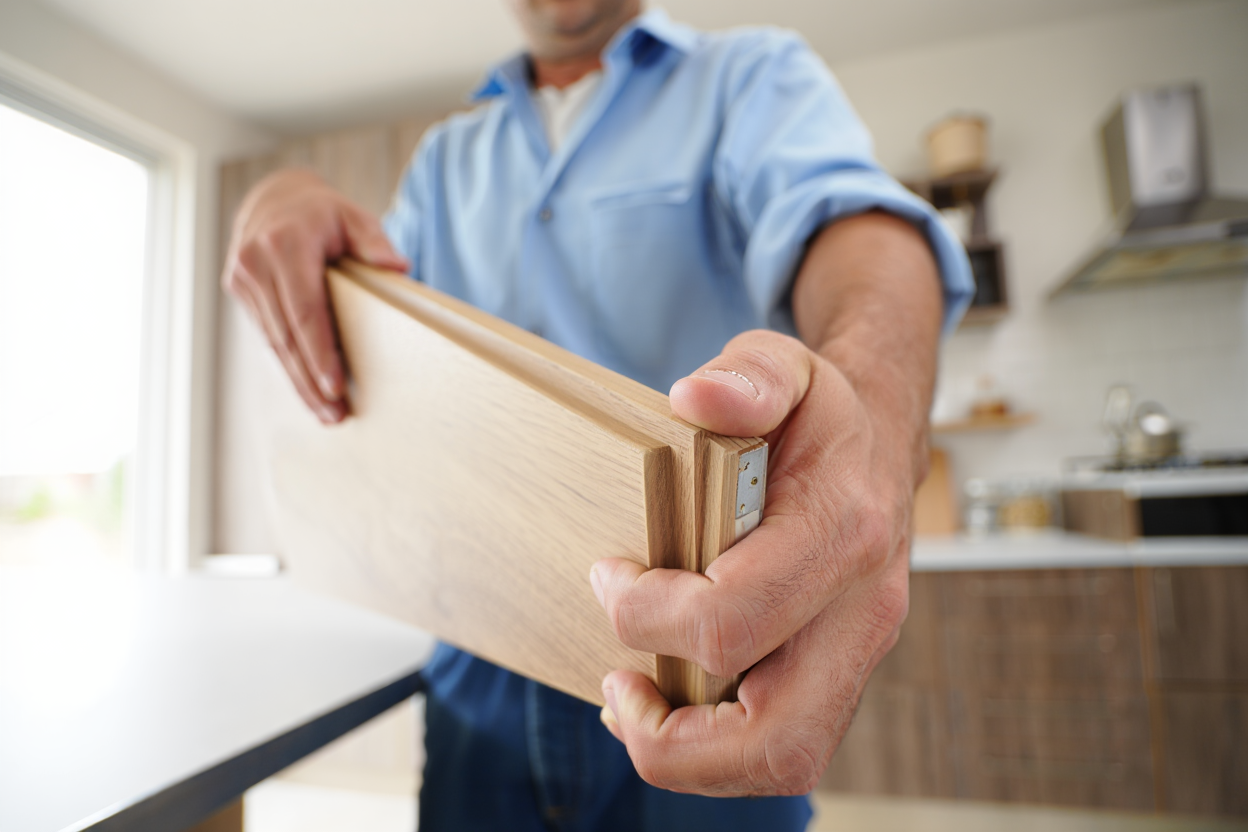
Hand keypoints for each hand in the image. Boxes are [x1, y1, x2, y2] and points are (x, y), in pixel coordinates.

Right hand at [221, 169, 408, 422]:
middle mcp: (255, 262)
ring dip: (298, 382)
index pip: (304, 311)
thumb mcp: (354, 215)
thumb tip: (397, 268)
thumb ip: (375, 241)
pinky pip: (266, 336)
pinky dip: (288, 365)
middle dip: (310, 382)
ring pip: (273, 343)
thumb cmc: (324, 212)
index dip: (319, 353)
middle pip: (286, 336)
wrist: (275, 196)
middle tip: (335, 416)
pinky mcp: (238, 289)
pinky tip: (307, 389)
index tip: (336, 386)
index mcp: (284, 244)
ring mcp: (242, 277)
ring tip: (326, 413)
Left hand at [589, 329, 921, 794]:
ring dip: (692, 757)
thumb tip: (694, 398)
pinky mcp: (842, 675)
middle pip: (775, 735)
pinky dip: (715, 751)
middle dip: (673, 735)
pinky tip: (667, 705)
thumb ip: (746, 378)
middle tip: (616, 683)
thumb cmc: (818, 416)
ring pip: (785, 760)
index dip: (648, 616)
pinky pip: (784, 749)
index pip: (734, 619)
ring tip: (633, 705)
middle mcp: (866, 610)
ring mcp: (859, 653)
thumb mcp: (783, 366)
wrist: (880, 445)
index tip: (608, 575)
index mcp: (845, 531)